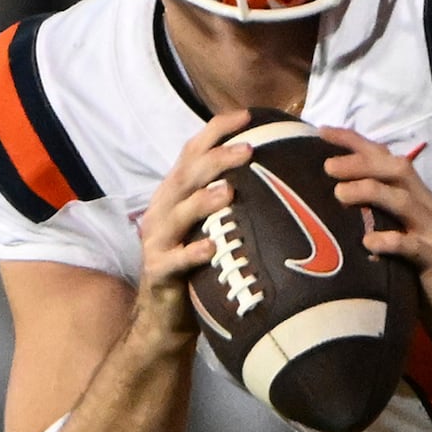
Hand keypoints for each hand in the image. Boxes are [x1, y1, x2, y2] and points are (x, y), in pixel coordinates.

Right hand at [134, 109, 251, 344]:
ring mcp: (157, 241)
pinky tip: (211, 248)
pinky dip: (192, 253)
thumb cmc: (198, 268)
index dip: (216, 131)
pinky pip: (175, 260)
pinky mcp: (159, 272)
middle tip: (249, 150)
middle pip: (186, 176)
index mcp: (175, 195)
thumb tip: (274, 173)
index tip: (248, 115)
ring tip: (229, 192)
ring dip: (203, 201)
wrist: (165, 316)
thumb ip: (227, 200)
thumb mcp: (210, 227)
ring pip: (178, 213)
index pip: (192, 152)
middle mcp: (163, 211)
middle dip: (217, 159)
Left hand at [320, 128, 431, 347]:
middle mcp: (426, 207)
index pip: (385, 158)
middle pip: (396, 170)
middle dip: (361, 163)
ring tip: (340, 194)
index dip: (355, 142)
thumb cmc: (423, 272)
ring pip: (402, 201)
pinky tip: (368, 243)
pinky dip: (389, 241)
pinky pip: (412, 246)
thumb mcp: (399, 235)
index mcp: (416, 197)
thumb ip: (376, 216)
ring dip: (369, 192)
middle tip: (327, 166)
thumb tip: (331, 201)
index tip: (321, 131)